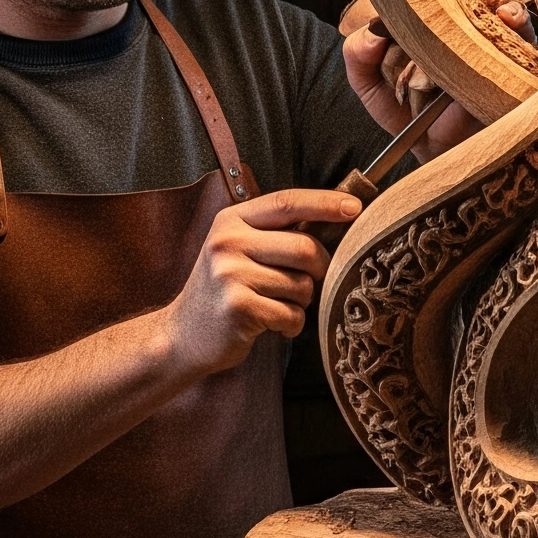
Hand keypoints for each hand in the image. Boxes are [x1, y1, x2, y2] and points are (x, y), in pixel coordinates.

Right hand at [161, 189, 359, 376]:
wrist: (182, 336)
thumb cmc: (225, 291)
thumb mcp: (240, 250)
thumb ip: (277, 233)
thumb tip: (338, 218)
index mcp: (232, 221)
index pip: (287, 202)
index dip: (325, 203)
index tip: (356, 207)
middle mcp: (228, 242)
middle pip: (305, 247)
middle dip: (320, 269)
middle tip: (308, 282)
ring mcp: (230, 275)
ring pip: (303, 284)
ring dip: (302, 302)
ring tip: (277, 305)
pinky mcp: (238, 307)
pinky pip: (292, 314)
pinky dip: (292, 324)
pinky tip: (272, 324)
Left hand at [341, 0, 516, 155]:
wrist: (433, 155)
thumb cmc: (407, 117)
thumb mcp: (371, 87)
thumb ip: (358, 58)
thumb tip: (371, 31)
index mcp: (440, 21)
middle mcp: (473, 28)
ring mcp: (497, 48)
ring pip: (513, 8)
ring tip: (500, 3)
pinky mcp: (517, 70)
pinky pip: (527, 44)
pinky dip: (521, 28)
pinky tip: (510, 22)